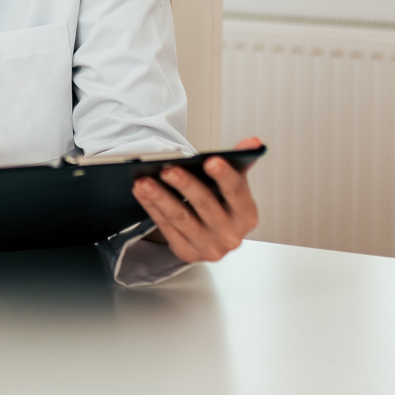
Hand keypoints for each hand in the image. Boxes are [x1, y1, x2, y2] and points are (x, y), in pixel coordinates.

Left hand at [132, 137, 261, 263]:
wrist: (214, 235)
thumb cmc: (223, 204)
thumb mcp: (234, 183)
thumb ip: (241, 160)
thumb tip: (252, 142)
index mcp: (247, 215)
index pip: (237, 193)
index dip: (225, 176)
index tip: (211, 160)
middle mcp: (230, 235)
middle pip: (206, 206)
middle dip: (186, 186)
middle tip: (168, 169)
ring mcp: (208, 247)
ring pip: (181, 219)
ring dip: (160, 197)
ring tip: (144, 180)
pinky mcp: (187, 253)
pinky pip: (166, 228)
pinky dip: (151, 208)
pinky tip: (141, 192)